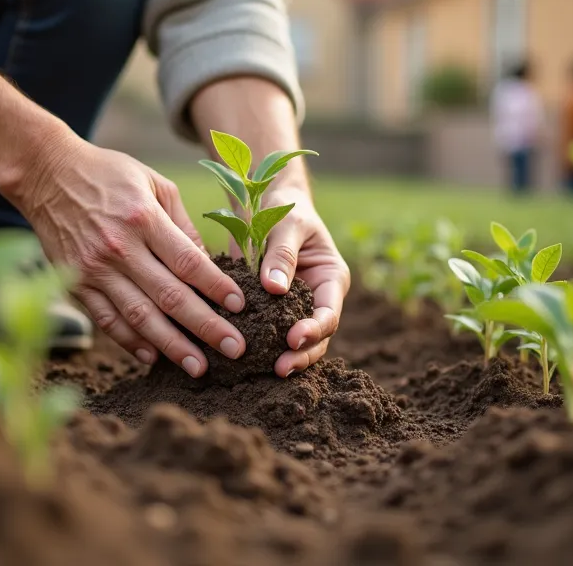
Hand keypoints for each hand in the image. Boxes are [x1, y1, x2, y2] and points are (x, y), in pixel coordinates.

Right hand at [15, 137, 246, 377]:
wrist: (47, 174)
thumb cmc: (109, 174)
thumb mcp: (154, 183)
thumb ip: (182, 224)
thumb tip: (207, 264)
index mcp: (144, 218)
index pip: (188, 262)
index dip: (216, 287)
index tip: (241, 307)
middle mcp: (119, 247)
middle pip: (170, 296)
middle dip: (206, 327)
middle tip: (235, 349)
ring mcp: (94, 269)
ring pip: (140, 316)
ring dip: (172, 346)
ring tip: (200, 367)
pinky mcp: (76, 284)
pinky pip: (107, 320)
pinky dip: (131, 342)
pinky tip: (154, 357)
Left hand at [255, 184, 350, 376]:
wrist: (266, 201)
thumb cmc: (283, 207)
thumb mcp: (286, 224)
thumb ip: (282, 254)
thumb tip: (274, 288)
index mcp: (330, 280)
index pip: (328, 314)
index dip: (314, 330)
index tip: (293, 339)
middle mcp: (315, 298)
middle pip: (316, 338)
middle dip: (301, 355)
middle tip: (280, 368)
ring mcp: (292, 307)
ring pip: (293, 342)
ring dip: (282, 357)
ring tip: (264, 371)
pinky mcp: (268, 310)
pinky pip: (266, 332)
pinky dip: (258, 345)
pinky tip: (242, 357)